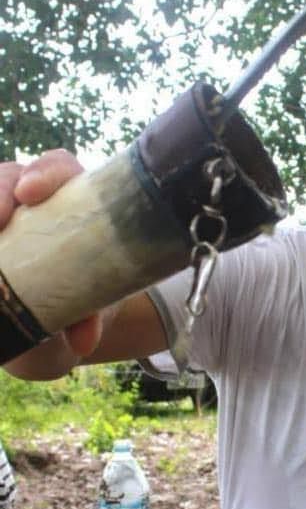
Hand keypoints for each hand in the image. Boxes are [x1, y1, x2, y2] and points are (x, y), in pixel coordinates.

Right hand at [0, 150, 102, 358]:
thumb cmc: (88, 291)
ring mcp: (6, 212)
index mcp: (75, 196)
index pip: (59, 168)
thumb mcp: (94, 301)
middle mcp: (34, 197)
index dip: (44, 173)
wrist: (63, 316)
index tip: (30, 194)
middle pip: (10, 177)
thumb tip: (84, 340)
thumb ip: (92, 314)